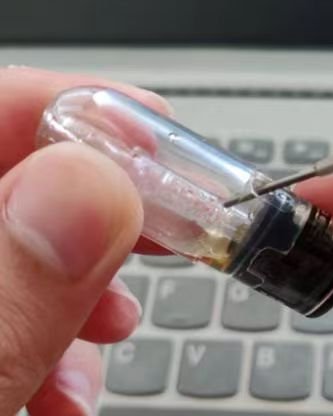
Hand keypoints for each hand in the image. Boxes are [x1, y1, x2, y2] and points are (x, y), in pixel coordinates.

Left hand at [0, 67, 170, 414]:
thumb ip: (0, 300)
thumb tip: (94, 190)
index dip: (61, 108)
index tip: (151, 133)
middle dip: (91, 195)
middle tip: (162, 220)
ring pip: (8, 238)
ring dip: (77, 276)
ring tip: (109, 329)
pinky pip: (7, 297)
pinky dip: (52, 330)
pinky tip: (68, 380)